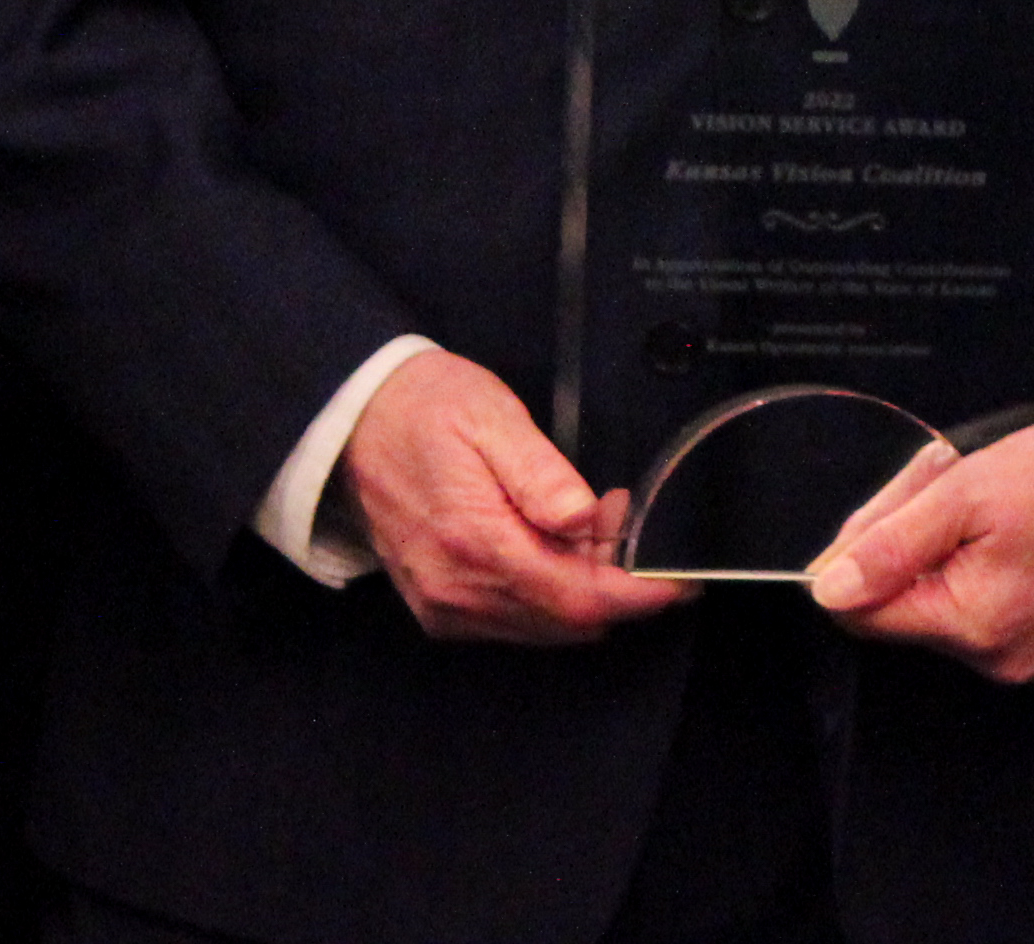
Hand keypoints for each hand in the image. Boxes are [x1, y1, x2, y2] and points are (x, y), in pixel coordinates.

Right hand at [331, 348, 688, 645]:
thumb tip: (585, 518)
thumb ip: (542, 474)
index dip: (637, 597)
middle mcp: (457, 591)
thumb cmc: (425, 408)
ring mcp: (444, 606)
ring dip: (581, 584)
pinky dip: (547, 590)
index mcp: (476, 544)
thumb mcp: (491, 417)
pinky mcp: (437, 606)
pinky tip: (553, 540)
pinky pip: (512, 619)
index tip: (681, 583)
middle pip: (566, 620)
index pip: (578, 599)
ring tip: (593, 519)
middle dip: (613, 581)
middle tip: (626, 516)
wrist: (353, 419)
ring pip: (542, 625)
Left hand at [802, 412, 1033, 682]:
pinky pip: (998, 622)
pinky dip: (995, 581)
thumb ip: (892, 544)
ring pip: (954, 615)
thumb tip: (829, 590)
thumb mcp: (967, 489)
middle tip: (951, 489)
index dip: (860, 558)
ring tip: (997, 512)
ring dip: (953, 564)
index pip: (866, 616)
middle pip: (910, 612)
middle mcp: (1003, 663)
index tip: (891, 510)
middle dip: (914, 550)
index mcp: (974, 626)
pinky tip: (1023, 541)